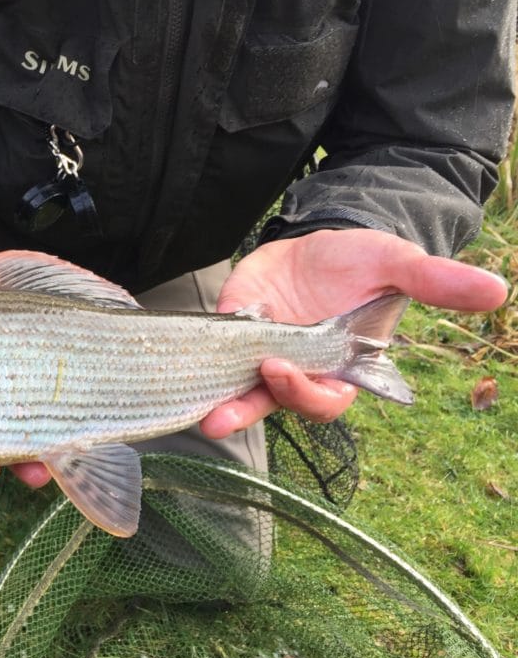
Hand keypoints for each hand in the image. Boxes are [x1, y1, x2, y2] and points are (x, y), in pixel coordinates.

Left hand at [199, 228, 508, 438]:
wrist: (324, 241)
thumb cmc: (364, 262)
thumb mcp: (397, 264)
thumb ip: (436, 281)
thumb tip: (497, 290)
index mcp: (336, 369)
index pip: (321, 401)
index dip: (303, 393)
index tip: (282, 368)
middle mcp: (295, 371)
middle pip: (270, 405)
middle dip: (246, 411)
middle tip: (221, 417)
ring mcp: (258, 354)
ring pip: (236, 391)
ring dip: (217, 403)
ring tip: (198, 414)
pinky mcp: (230, 331)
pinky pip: (209, 356)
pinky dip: (195, 361)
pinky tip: (173, 363)